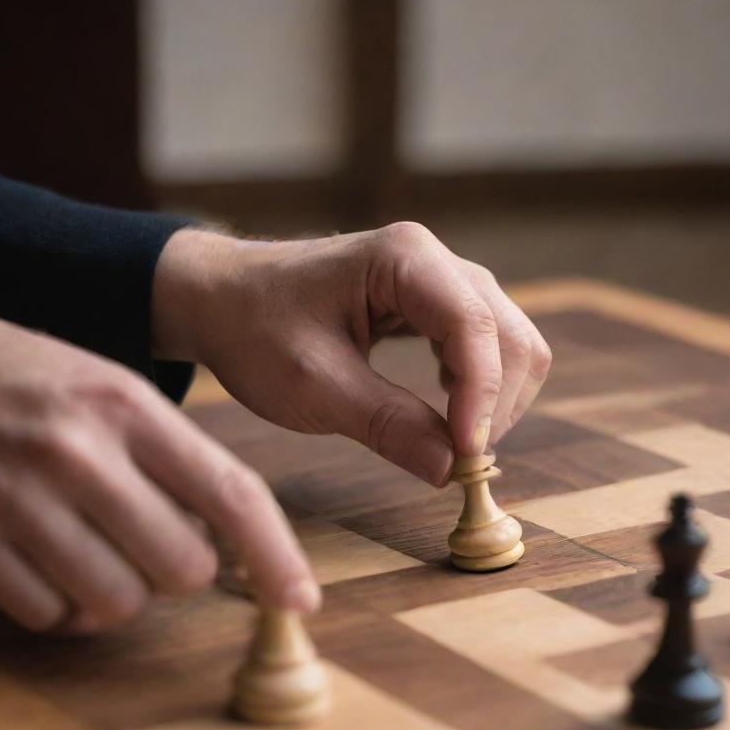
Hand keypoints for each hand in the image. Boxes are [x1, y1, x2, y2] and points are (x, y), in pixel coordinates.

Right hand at [0, 311, 318, 631]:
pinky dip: (62, 606)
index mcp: (128, 408)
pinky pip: (50, 615)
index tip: (302, 599)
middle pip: (183, 567)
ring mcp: (17, 500)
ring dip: (121, 591)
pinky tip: (51, 565)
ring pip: (119, 603)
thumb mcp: (113, 394)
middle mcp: (79, 453)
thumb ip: (173, 460)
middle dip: (180, 568)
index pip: (229, 492)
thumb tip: (232, 546)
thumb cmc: (35, 385)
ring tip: (97, 548)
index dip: (275, 555)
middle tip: (151, 537)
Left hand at [153, 222, 551, 484]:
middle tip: (462, 462)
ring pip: (509, 342)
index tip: (466, 456)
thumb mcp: (313, 385)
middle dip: (497, 403)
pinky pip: (486, 347)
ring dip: (495, 399)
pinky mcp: (436, 305)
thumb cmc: (253, 328)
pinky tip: (447, 412)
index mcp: (404, 259)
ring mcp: (440, 280)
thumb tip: (453, 471)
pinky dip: (480, 388)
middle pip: (509, 335)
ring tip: (454, 442)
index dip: (481, 396)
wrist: (220, 299)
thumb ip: (388, 425)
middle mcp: (434, 260)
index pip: (473, 326)